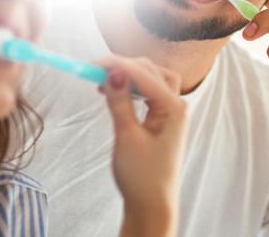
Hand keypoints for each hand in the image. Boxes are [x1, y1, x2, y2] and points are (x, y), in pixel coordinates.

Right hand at [95, 55, 188, 236]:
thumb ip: (120, 101)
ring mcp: (171, 111)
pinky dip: (132, 87)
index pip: (143, 74)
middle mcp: (176, 105)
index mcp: (174, 108)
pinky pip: (149, 91)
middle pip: (150, 71)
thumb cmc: (142, 176)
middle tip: (95, 70)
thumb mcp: (127, 136)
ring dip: (128, 75)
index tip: (92, 63)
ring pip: (151, 78)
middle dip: (123, 66)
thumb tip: (112, 71)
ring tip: (103, 81)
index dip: (117, 64)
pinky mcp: (163, 118)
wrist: (151, 206)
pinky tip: (115, 91)